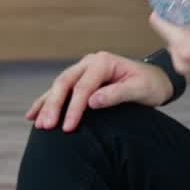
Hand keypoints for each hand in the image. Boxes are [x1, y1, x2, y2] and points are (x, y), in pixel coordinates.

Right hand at [25, 51, 172, 131]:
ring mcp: (83, 70)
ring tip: (37, 123)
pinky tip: (33, 114)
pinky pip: (60, 91)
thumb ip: (117, 94)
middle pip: (65, 83)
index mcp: (103, 62)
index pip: (83, 86)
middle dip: (54, 105)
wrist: (156, 80)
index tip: (68, 127)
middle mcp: (90, 63)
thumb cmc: (151, 85)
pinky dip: (46, 101)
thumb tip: (92, 102)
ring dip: (46, 104)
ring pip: (58, 86)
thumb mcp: (140, 89)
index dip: (74, 108)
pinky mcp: (80, 80)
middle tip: (47, 126)